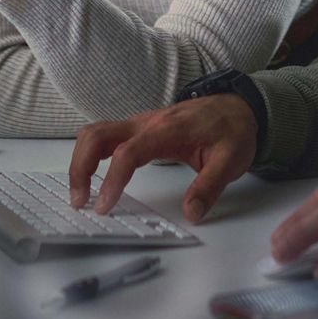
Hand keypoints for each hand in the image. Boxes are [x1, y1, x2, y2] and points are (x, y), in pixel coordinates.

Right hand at [68, 94, 257, 223]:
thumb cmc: (232, 129)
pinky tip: (92, 177)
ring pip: (96, 133)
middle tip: (79, 200)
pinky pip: (105, 137)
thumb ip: (210, 186)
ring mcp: (140, 123)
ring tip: (81, 193)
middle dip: (80, 166)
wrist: (238, 106)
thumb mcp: (232, 160)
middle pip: (97, 135)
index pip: (129, 152)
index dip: (112, 179)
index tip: (104, 205)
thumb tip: (191, 212)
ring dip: (80, 161)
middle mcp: (147, 122)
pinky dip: (91, 156)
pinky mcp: (138, 129)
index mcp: (168, 129)